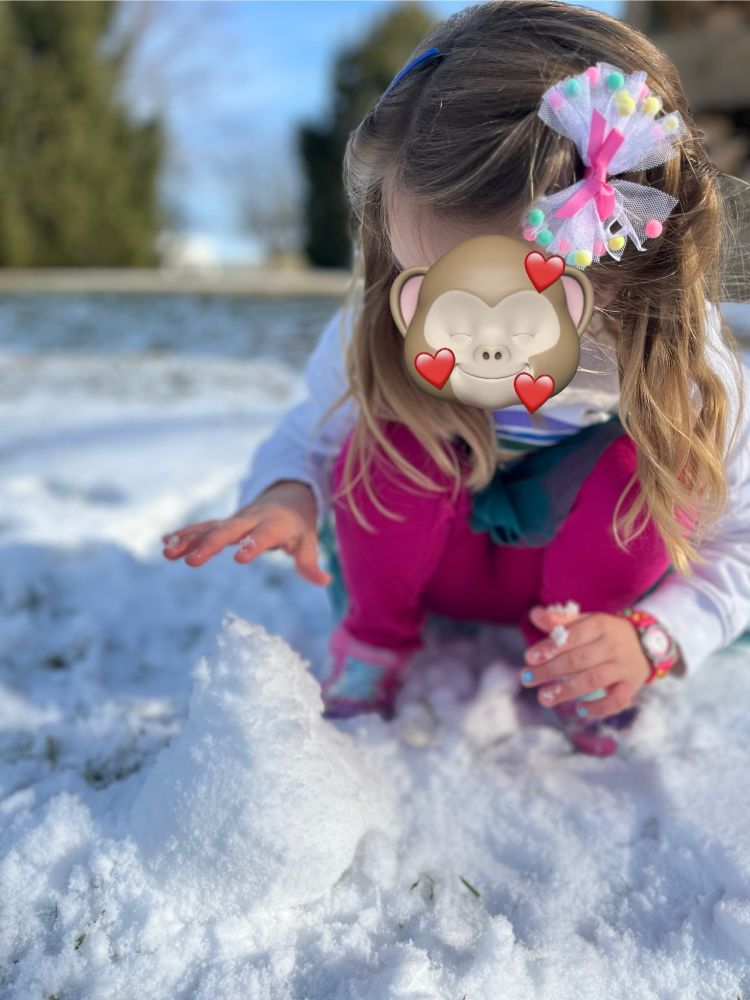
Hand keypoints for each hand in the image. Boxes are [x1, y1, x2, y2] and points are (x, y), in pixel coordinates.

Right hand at [161, 479, 332, 586]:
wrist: (285, 495)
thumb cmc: (298, 523)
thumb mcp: (308, 540)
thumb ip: (310, 561)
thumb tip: (324, 581)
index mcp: (274, 524)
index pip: (263, 535)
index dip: (253, 545)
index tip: (239, 558)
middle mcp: (250, 519)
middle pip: (228, 531)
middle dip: (209, 545)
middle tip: (191, 562)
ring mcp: (234, 520)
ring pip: (209, 528)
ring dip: (188, 539)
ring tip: (167, 553)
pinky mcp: (224, 523)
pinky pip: (202, 527)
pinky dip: (185, 533)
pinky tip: (166, 542)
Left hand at [520, 605, 650, 718]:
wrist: (646, 643)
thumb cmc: (605, 633)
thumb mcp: (587, 620)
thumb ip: (561, 619)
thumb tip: (534, 615)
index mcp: (601, 625)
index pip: (573, 636)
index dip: (550, 647)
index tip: (529, 658)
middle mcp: (613, 646)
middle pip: (579, 660)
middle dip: (550, 671)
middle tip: (526, 678)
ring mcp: (624, 667)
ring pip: (594, 680)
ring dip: (566, 691)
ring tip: (543, 698)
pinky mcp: (632, 686)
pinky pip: (617, 700)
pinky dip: (599, 707)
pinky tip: (580, 710)